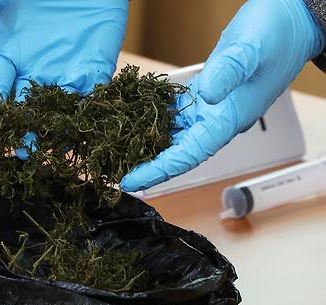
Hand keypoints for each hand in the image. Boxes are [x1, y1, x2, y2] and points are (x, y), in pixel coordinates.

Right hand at [0, 0, 127, 156]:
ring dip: (51, 132)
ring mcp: (63, 73)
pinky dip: (86, 114)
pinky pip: (90, 97)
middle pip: (22, 109)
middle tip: (19, 151)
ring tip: (47, 151)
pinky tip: (81, 131)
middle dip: (20, 131)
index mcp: (6, 57)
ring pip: (55, 111)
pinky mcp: (93, 70)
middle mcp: (32, 72)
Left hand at [121, 0, 324, 191]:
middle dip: (147, 164)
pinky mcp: (204, 94)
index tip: (133, 180)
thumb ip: (227, 72)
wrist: (292, 20)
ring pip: (174, 136)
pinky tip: (132, 123)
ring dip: (148, 146)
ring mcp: (209, 108)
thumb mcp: (249, 51)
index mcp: (228, 119)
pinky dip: (154, 121)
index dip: (158, 169)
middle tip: (115, 172)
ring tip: (118, 154)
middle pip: (176, 152)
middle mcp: (216, 120)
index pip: (188, 155)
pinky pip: (175, 115)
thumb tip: (204, 96)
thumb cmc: (277, 34)